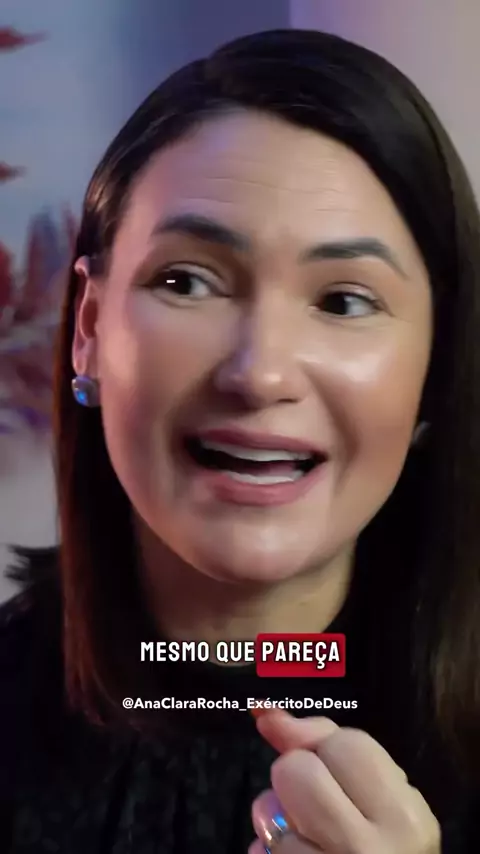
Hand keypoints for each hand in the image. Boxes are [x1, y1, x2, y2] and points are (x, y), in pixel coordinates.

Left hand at [249, 710, 439, 852]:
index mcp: (403, 815)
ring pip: (267, 809)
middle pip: (296, 769)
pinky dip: (265, 848)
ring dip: (274, 815)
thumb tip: (265, 711)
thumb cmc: (383, 843)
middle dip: (295, 776)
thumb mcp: (378, 794)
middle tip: (316, 802)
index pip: (343, 743)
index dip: (326, 749)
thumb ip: (327, 742)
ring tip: (304, 832)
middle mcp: (369, 849)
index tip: (333, 769)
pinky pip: (257, 849)